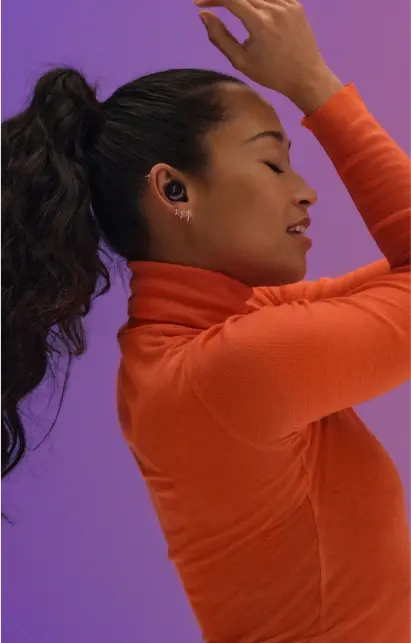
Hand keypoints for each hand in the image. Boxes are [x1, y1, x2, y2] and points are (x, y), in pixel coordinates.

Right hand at [195, 0, 342, 113]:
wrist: (306, 76)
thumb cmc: (271, 74)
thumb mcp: (241, 61)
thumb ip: (220, 37)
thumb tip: (204, 15)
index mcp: (260, 22)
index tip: (199, 3)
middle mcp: (274, 7)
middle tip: (209, 5)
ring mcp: (287, 3)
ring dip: (241, 1)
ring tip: (230, 7)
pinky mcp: (296, 4)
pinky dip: (259, 1)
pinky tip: (252, 8)